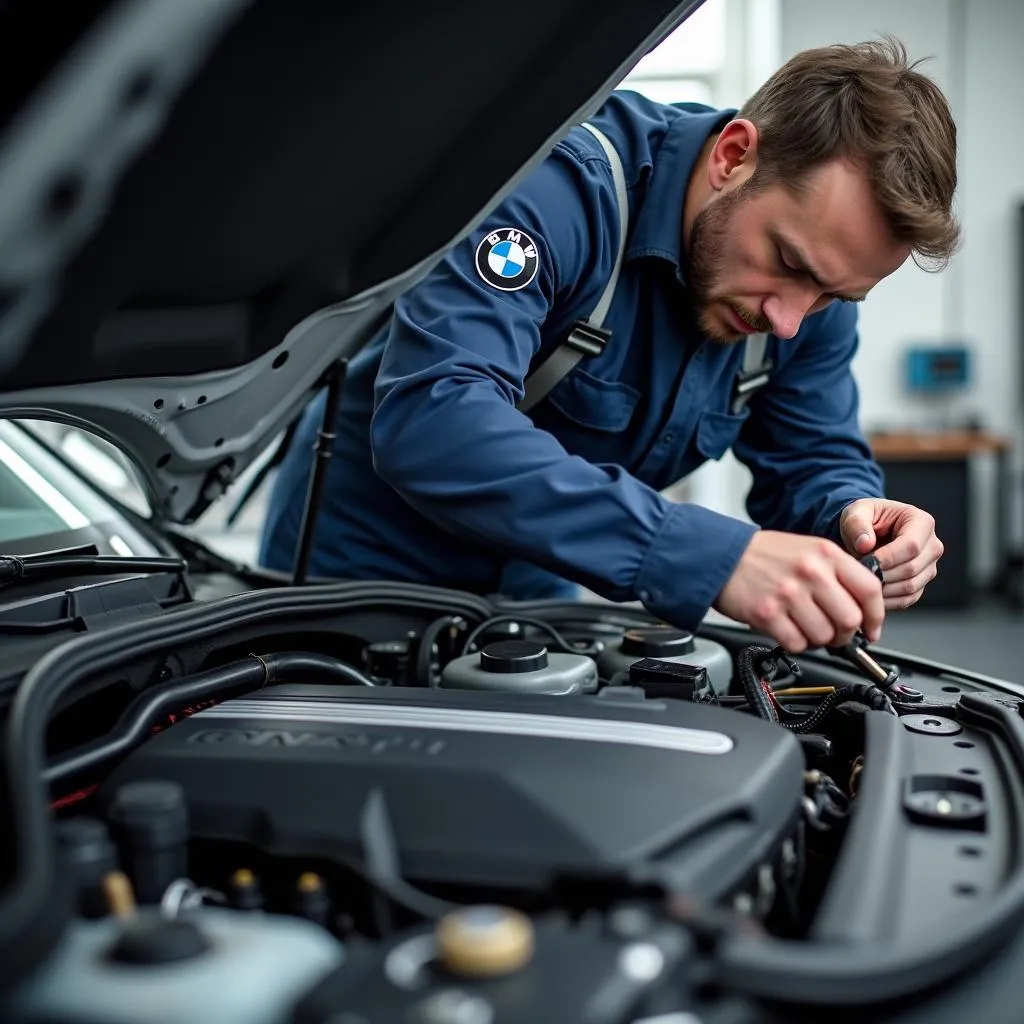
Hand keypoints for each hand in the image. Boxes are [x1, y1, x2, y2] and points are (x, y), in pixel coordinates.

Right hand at [714, 530, 883, 652]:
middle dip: (846, 635)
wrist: (722, 556)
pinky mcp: (767, 614)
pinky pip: (796, 644)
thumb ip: (836, 573)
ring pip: (824, 636)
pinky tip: (788, 630)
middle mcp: (810, 572)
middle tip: (836, 634)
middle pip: (849, 619)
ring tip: (806, 628)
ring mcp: (788, 594)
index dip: (876, 616)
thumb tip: (861, 607)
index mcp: (825, 554)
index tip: (871, 628)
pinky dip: (796, 644)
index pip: (869, 590)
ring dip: (819, 640)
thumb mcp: (808, 550)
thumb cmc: (764, 555)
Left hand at [840, 499, 943, 609]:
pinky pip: (907, 599)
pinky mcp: (921, 584)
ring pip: (910, 586)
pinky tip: (869, 594)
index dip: (888, 558)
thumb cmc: (864, 519)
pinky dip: (887, 600)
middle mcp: (932, 546)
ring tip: (862, 581)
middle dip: (883, 574)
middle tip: (859, 574)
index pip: (911, 545)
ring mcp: (929, 567)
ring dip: (883, 588)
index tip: (866, 562)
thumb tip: (865, 544)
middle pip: (912, 568)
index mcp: (921, 522)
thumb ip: (857, 524)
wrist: (867, 533)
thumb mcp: (855, 512)